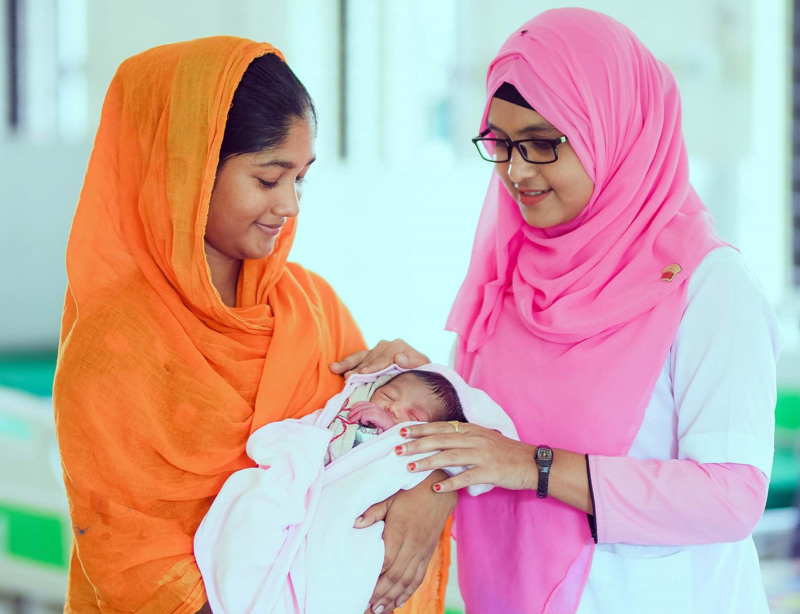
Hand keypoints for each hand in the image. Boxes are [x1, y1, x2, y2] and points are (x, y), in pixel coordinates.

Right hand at [330, 339, 429, 378]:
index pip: (385, 356)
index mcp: (400, 347)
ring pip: (361, 358)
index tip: (366, 373)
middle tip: (350, 378)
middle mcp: (387, 346)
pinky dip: (345, 364)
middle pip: (371, 357)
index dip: (375, 365)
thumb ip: (412, 362)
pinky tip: (334, 368)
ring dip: (349, 366)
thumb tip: (399, 358)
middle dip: (361, 368)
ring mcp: (377, 350)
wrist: (420, 373)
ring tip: (339, 372)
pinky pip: (356, 359)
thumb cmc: (421, 372)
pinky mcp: (369, 356)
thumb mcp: (422, 367)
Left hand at [355, 471, 455, 612]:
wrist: (438, 494)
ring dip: (393, 597)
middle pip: (396, 575)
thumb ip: (373, 512)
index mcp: (400, 531)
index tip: (362, 587)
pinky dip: (408, 592)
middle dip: (381, 594)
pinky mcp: (427, 555)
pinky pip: (419, 577)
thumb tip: (355, 524)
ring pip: (407, 580)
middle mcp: (412, 545)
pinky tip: (398, 602)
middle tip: (367, 607)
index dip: (375, 576)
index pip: (387, 560)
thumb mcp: (389, 499)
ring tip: (379, 610)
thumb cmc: (410, 494)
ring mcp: (421, 552)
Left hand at [399, 422, 537, 491]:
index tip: (401, 431)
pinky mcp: (489, 472)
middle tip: (397, 448)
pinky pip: (465, 477)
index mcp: (471, 430)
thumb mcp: (482, 438)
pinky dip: (449, 483)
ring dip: (427, 462)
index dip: (420, 429)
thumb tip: (439, 440)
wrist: (530, 462)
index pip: (441, 427)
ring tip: (409, 467)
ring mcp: (482, 455)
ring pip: (449, 457)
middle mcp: (474, 439)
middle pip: (440, 440)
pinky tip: (435, 488)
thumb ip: (462, 438)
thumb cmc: (504, 452)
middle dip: (417, 444)